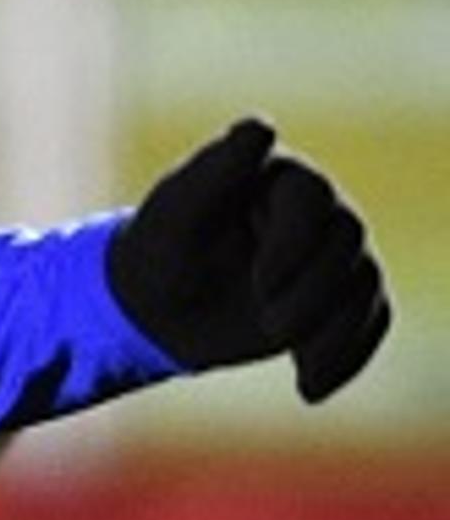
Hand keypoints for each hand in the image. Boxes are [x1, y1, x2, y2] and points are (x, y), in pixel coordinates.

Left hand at [108, 117, 390, 402]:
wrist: (150, 310)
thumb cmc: (154, 251)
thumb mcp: (173, 215)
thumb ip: (212, 172)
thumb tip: (261, 128)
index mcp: (271, 177)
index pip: (310, 196)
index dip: (295, 241)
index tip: (260, 283)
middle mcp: (311, 210)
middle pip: (346, 242)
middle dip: (313, 290)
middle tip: (268, 323)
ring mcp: (328, 255)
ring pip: (364, 285)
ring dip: (335, 331)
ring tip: (298, 372)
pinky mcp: (335, 298)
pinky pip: (368, 323)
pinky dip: (347, 358)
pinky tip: (311, 390)